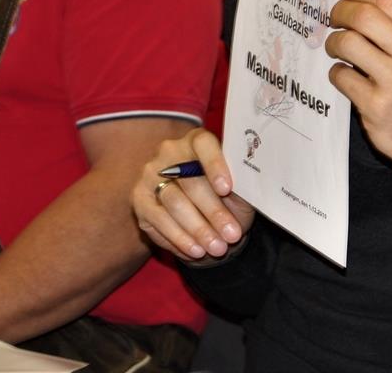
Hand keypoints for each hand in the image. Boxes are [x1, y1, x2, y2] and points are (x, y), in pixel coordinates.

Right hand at [132, 128, 254, 260]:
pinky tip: (197, 251)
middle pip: (190, 180)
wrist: (207, 219)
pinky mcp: (140, 199)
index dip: (214, 164)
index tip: (227, 188)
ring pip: (174, 202)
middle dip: (213, 211)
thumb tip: (252, 187)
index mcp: (197, 141)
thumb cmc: (227, 198)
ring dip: (198, 229)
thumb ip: (242, 185)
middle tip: (232, 234)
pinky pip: (158, 220)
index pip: (203, 144)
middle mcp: (169, 152)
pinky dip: (180, 238)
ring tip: (218, 247)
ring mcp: (150, 174)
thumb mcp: (240, 191)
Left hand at [325, 0, 391, 193]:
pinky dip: (337, 71)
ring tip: (337, 47)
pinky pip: (341, 75)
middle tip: (334, 18)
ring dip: (333, 41)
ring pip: (347, 42)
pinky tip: (346, 75)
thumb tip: (360, 0)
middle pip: (364, 16)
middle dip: (341, 11)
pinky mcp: (378, 106)